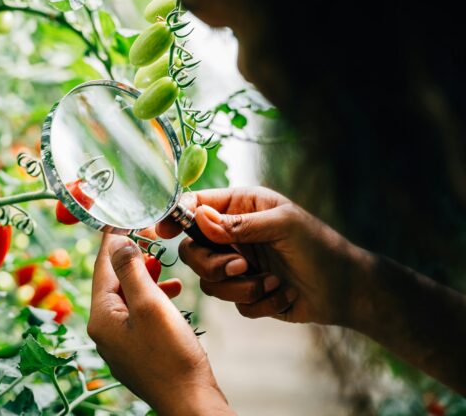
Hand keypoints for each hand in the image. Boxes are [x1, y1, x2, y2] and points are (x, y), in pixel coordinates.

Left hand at [88, 233, 233, 414]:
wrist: (190, 402)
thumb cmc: (172, 356)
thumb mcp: (150, 304)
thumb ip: (131, 270)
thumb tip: (117, 243)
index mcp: (101, 317)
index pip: (102, 268)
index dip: (111, 240)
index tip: (116, 217)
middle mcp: (104, 331)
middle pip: (113, 282)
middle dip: (130, 258)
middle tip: (145, 234)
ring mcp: (120, 343)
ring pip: (128, 298)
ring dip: (144, 277)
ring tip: (160, 262)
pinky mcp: (137, 351)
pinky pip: (138, 315)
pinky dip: (152, 298)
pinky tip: (171, 292)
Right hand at [157, 187, 369, 325]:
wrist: (346, 290)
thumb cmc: (319, 247)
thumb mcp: (283, 225)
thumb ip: (239, 224)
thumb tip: (198, 217)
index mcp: (240, 207)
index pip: (196, 207)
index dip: (175, 217)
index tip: (162, 230)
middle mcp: (233, 234)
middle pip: (192, 250)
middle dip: (214, 264)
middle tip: (240, 267)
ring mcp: (237, 264)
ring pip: (209, 281)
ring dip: (241, 287)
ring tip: (272, 282)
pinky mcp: (246, 292)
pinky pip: (231, 302)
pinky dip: (258, 301)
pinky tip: (283, 293)